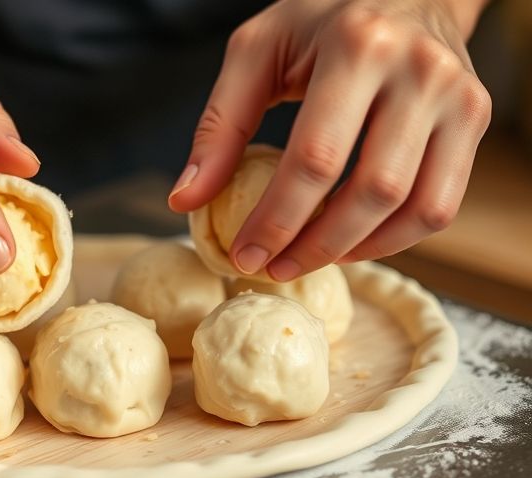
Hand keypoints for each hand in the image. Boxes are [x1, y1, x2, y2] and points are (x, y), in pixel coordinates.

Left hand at [169, 0, 491, 280]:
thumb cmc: (320, 20)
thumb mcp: (256, 52)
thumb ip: (220, 126)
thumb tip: (185, 200)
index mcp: (358, 47)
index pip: (317, 158)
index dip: (277, 219)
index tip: (243, 255)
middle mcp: (419, 72)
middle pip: (371, 190)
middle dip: (315, 245)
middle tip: (273, 269)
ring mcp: (458, 97)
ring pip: (416, 207)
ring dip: (356, 250)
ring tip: (306, 259)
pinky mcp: (475, 119)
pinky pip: (441, 204)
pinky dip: (394, 238)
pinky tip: (350, 242)